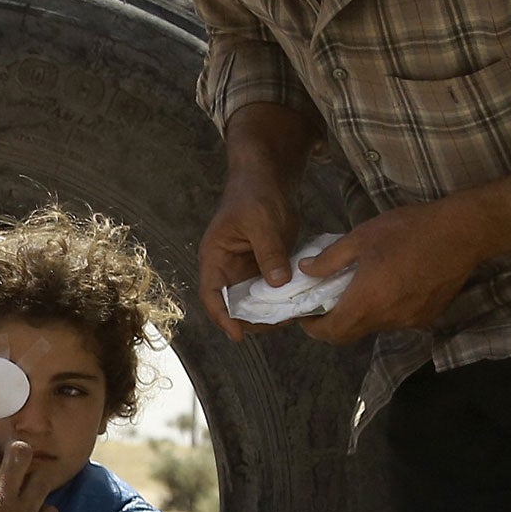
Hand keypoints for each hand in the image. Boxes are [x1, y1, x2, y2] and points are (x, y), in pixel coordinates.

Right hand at [199, 166, 300, 342]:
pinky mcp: (266, 267)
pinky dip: (282, 299)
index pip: (213, 295)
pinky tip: (298, 303)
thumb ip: (269, 253)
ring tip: (291, 316)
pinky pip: (271, 290)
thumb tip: (278, 283)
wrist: (269, 176)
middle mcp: (228, 269)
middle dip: (253, 319)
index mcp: (215, 258)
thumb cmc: (255, 193)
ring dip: (270, 311)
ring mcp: (247, 270)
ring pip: (254, 301)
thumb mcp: (261, 221)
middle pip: (234, 305)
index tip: (237, 334)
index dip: (223, 317)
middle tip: (277, 324)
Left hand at [296, 179, 510, 345]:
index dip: (313, 328)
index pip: (330, 333)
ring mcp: (409, 322)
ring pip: (373, 328)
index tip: (305, 315)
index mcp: (366, 302)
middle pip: (349, 335)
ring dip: (360, 316)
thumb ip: (330, 259)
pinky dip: (383, 311)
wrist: (463, 232)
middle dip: (333, 325)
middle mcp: (386, 320)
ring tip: (356, 291)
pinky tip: (387, 288)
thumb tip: (305, 271)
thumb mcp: (362, 237)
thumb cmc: (408, 229)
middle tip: (325, 305)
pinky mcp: (427, 318)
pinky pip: (396, 321)